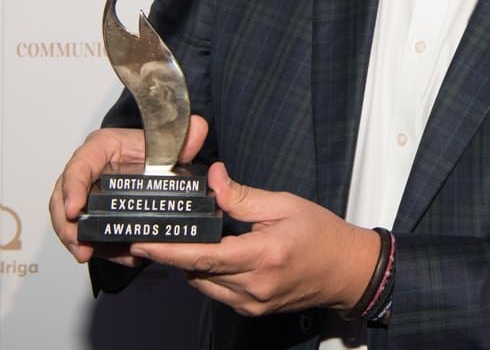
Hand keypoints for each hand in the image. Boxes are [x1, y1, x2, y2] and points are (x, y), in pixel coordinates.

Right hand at [49, 115, 209, 264]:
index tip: (74, 210)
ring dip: (76, 240)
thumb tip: (198, 128)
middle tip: (80, 246)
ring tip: (88, 256)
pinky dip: (98, 247)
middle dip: (67, 225)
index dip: (73, 187)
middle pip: (63, 197)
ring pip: (69, 219)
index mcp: (101, 147)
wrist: (158, 161)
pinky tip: (114, 256)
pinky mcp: (93, 212)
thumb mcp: (169, 142)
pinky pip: (87, 232)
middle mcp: (88, 169)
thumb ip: (184, 137)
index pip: (80, 165)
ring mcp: (87, 192)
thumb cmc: (155, 148)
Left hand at [130, 163, 379, 316]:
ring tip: (189, 238)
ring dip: (191, 263)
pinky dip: (208, 273)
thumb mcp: (284, 204)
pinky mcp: (252, 310)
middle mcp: (253, 286)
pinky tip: (213, 254)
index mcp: (262, 256)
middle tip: (159, 230)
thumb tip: (212, 179)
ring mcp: (252, 303)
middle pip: (196, 272)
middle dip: (175, 253)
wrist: (347, 270)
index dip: (168, 250)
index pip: (204, 256)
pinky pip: (217, 292)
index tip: (142, 242)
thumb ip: (242, 196)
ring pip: (203, 284)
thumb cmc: (321, 234)